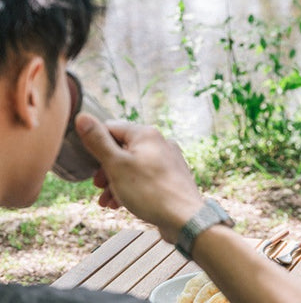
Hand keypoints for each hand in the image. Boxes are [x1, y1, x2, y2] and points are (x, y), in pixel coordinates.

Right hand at [75, 113, 202, 242]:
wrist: (184, 218)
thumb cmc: (150, 191)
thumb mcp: (116, 165)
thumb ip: (98, 141)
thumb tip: (81, 117)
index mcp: (145, 133)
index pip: (111, 128)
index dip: (95, 145)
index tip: (87, 165)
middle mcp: (158, 141)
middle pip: (122, 148)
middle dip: (105, 169)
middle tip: (98, 186)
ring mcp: (166, 159)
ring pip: (132, 165)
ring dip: (115, 182)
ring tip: (106, 202)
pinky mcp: (170, 176)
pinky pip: (144, 177)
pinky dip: (130, 187)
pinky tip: (120, 204)